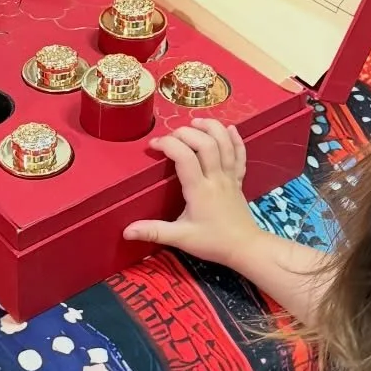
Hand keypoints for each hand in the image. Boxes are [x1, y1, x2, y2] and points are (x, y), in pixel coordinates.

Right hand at [124, 119, 259, 267]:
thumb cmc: (213, 242)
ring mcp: (230, 177)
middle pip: (206, 143)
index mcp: (199, 190)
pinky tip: (230, 128)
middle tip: (171, 135)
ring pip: (225, 144)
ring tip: (195, 122)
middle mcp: (216, 178)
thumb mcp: (181, 239)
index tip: (154, 146)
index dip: (168, 144)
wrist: (245, 248)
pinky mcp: (239, 180)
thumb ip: (154, 232)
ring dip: (211, 128)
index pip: (184, 157)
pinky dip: (235, 139)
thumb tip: (126, 231)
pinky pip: (240, 155)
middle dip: (187, 132)